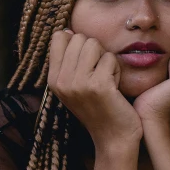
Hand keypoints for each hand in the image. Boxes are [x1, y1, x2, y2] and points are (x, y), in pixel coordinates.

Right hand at [48, 29, 142, 149]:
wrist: (113, 138)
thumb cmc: (98, 109)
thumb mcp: (74, 86)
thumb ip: (69, 61)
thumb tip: (68, 31)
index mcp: (53, 79)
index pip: (59, 37)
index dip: (77, 43)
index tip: (85, 63)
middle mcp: (62, 80)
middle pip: (80, 38)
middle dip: (94, 51)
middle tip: (98, 74)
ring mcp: (79, 83)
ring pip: (95, 44)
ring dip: (105, 59)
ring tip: (106, 79)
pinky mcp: (99, 85)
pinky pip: (110, 58)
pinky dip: (116, 70)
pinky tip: (115, 87)